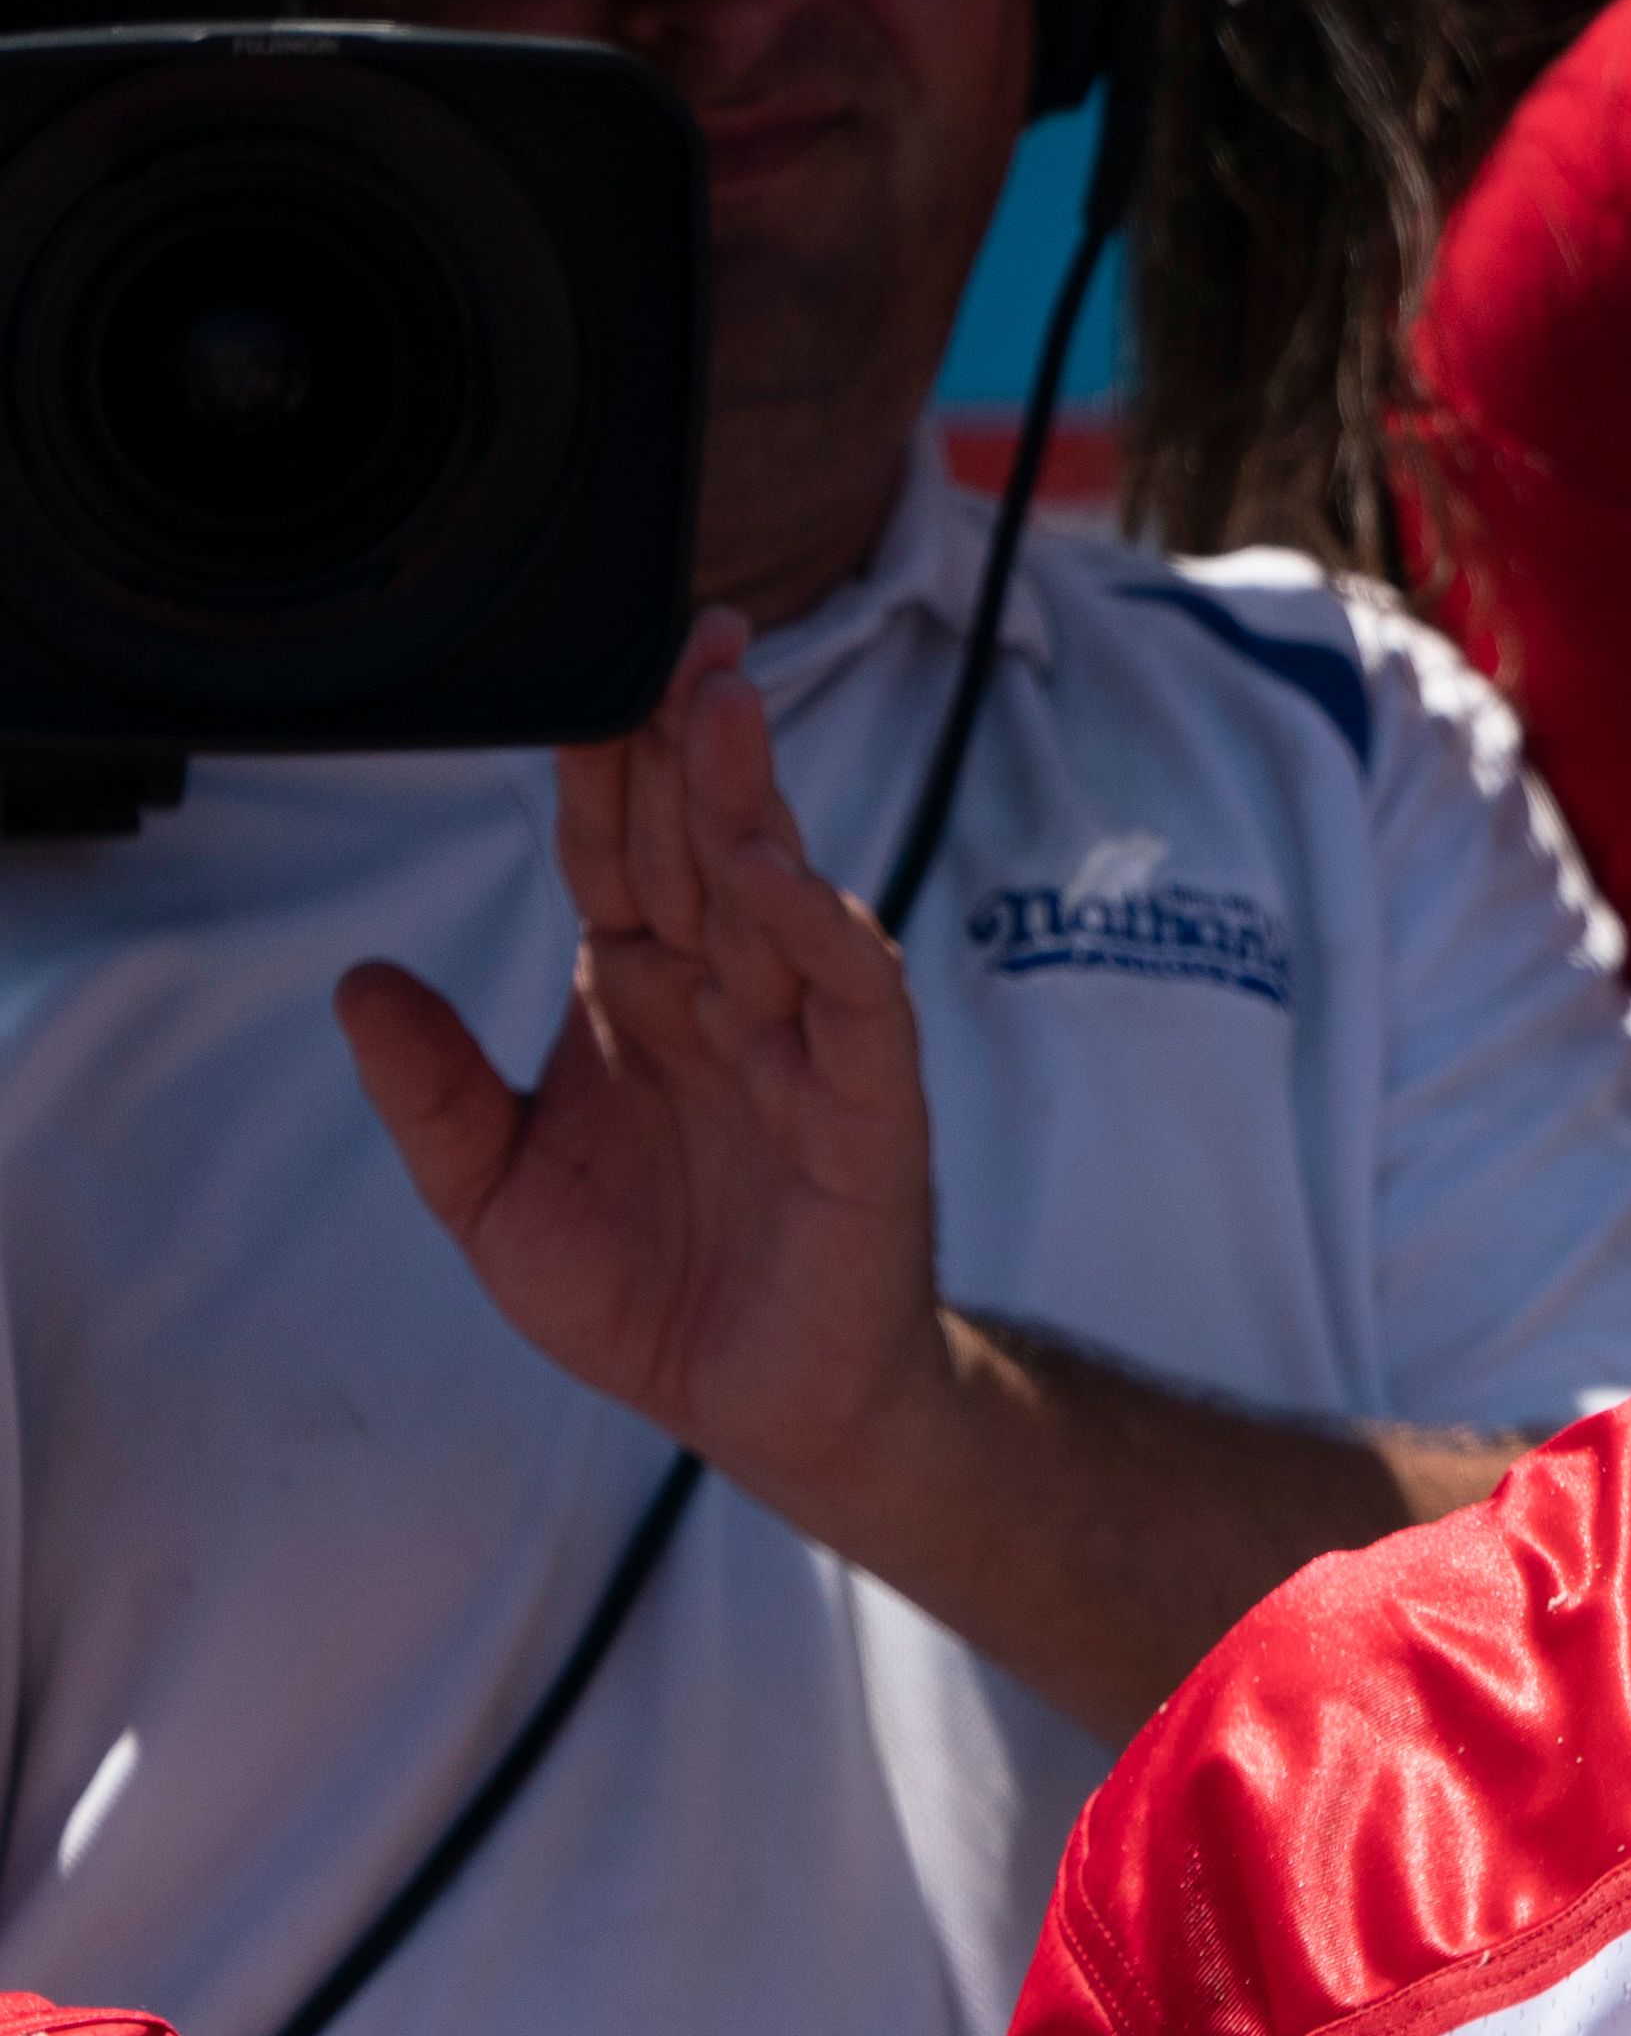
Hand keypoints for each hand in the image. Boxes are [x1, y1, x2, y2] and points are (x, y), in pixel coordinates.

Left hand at [337, 611, 945, 1509]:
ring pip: (776, 889)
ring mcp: (801, 1042)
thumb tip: (359, 980)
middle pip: (699, 839)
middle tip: (685, 624)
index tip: (592, 668)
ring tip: (720, 700)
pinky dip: (815, 923)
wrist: (770, 1410)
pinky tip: (769, 867)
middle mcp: (725, 1000)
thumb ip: (432, 1095)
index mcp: (640, 999)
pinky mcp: (866, 1104)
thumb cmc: (654, 1297)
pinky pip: (850, 993)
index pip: (618, 852)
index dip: (606, 764)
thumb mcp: (493, 1200)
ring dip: (751, 794)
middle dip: (691, 733)